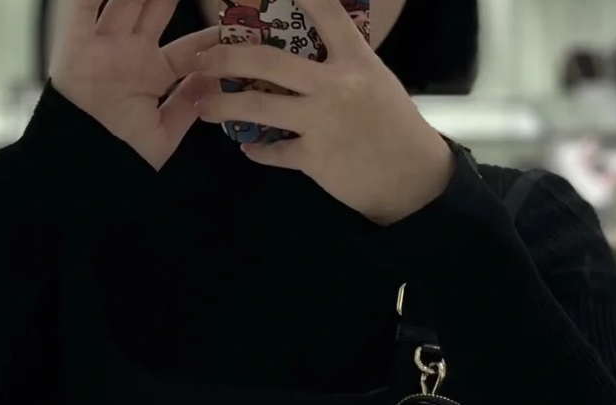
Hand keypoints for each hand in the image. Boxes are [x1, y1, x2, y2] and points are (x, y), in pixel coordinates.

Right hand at [52, 0, 218, 169]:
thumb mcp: (165, 134)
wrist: (87, 165)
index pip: (187, 47)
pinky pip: (84, 7)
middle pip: (158, 8)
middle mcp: (129, 53)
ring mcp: (104, 44)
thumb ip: (188, 105)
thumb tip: (216, 79)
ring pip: (127, 0)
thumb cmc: (122, 156)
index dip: (210, 35)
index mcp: (150, 74)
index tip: (232, 23)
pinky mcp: (77, 42)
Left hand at [193, 0, 454, 224]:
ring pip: (259, 106)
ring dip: (224, 105)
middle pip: (268, 61)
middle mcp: (334, 85)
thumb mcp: (376, 81)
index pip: (324, 11)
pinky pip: (273, 152)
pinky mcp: (314, 158)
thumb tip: (309, 53)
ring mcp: (321, 122)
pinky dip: (256, 150)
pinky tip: (247, 146)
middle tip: (203, 59)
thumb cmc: (395, 125)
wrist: (411, 176)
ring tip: (204, 107)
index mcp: (354, 59)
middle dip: (227, 57)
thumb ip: (343, 64)